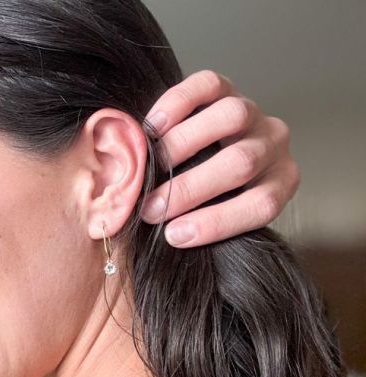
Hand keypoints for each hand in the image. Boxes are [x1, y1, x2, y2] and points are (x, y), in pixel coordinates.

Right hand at [140, 70, 300, 246]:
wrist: (205, 154)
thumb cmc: (206, 197)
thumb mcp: (212, 215)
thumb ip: (196, 223)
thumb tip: (162, 237)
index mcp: (279, 182)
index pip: (261, 204)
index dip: (216, 222)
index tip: (173, 236)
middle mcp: (273, 144)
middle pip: (241, 162)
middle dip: (191, 188)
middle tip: (150, 208)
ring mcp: (252, 112)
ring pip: (230, 117)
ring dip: (183, 144)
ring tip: (149, 165)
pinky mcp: (226, 87)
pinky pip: (208, 86)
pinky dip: (177, 105)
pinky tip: (151, 127)